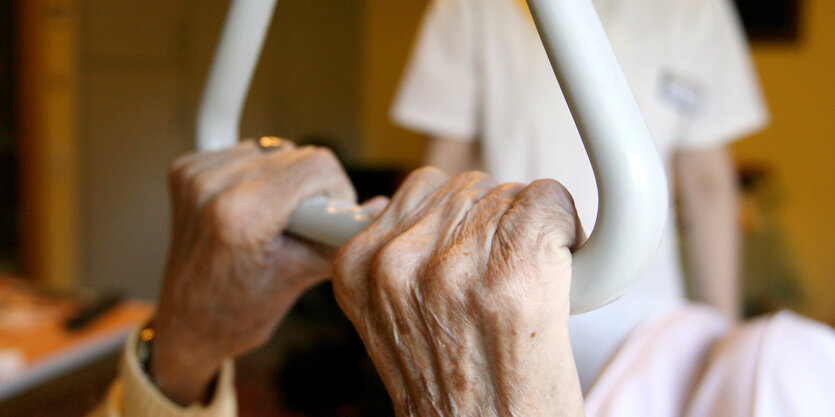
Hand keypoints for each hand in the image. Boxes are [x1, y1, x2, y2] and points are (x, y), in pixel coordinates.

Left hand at [150, 141, 354, 404]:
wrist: (187, 323)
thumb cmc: (239, 311)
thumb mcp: (301, 276)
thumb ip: (340, 236)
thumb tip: (379, 208)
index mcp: (241, 216)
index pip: (316, 166)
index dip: (335, 190)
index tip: (329, 217)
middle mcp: (212, 188)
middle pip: (296, 154)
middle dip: (310, 188)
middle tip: (300, 226)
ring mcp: (195, 176)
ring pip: (272, 151)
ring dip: (282, 180)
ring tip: (271, 219)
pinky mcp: (186, 170)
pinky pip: (244, 153)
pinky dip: (255, 175)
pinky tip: (249, 207)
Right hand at [333, 168, 585, 416]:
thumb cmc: (452, 392)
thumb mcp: (393, 320)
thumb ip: (399, 260)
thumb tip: (421, 202)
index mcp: (360, 268)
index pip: (422, 187)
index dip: (458, 217)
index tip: (471, 251)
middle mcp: (398, 262)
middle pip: (471, 187)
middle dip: (494, 223)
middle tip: (501, 280)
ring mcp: (454, 267)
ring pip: (510, 193)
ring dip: (528, 229)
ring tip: (522, 287)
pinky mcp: (515, 272)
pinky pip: (549, 202)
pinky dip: (564, 230)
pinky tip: (556, 274)